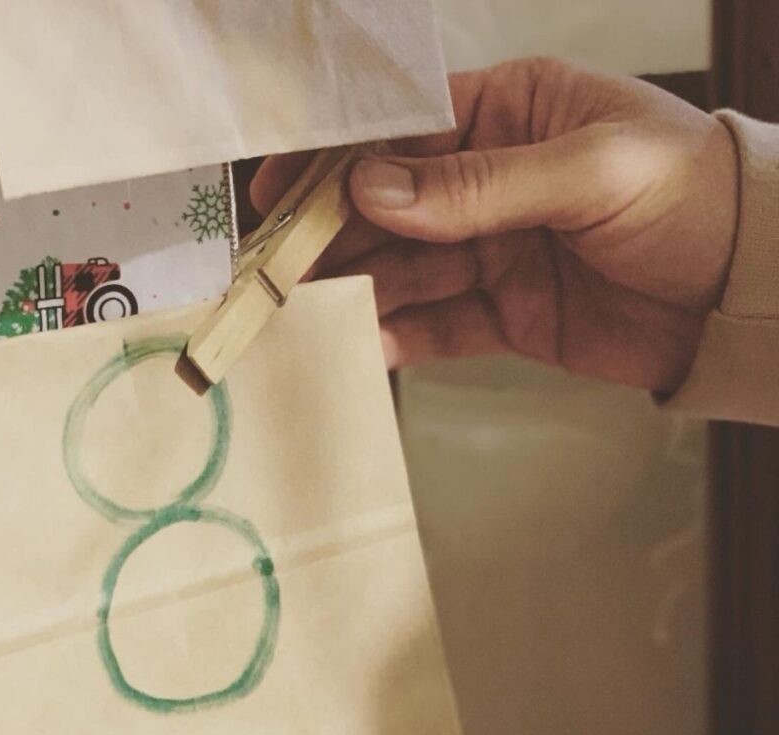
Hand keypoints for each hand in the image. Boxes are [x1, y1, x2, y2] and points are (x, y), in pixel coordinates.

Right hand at [253, 59, 738, 392]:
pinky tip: (363, 345)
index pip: (402, 128)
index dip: (335, 156)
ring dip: (355, 290)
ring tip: (305, 312)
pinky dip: (398, 337)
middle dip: (332, 235)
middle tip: (278, 267)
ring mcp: (493, 251)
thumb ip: (479, 183)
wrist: (745, 293)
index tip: (280, 187)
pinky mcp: (504, 314)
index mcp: (511, 114)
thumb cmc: (692, 196)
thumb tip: (372, 188)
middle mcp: (490, 181)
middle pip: (388, 207)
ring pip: (403, 270)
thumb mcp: (591, 169)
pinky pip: (436, 325)